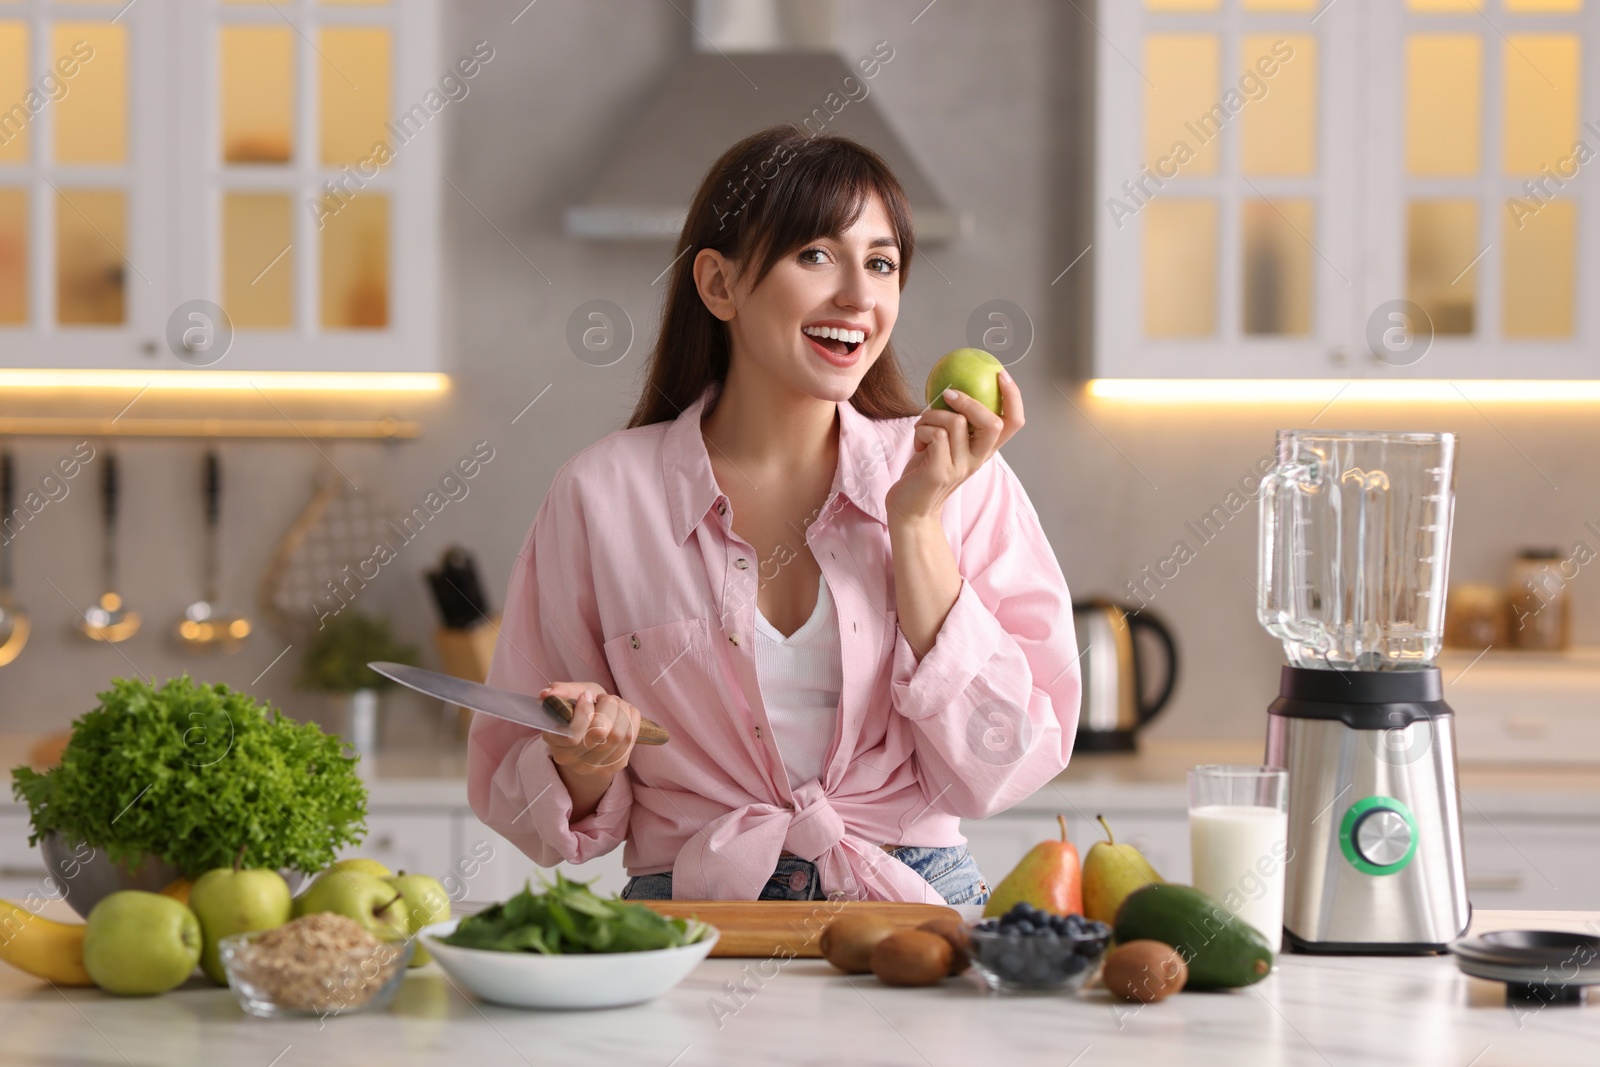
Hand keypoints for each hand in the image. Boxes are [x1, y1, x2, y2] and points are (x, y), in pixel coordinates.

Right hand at [537, 681, 640, 777]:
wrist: (594, 732)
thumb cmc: (581, 711)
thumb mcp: (571, 697)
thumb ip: (561, 692)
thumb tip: (546, 694)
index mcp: (556, 743)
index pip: (572, 735)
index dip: (583, 712)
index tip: (586, 695)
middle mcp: (573, 761)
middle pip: (600, 733)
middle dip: (608, 707)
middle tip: (605, 697)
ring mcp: (594, 767)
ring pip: (618, 736)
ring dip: (622, 711)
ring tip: (617, 702)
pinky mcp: (615, 766)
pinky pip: (630, 740)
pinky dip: (632, 719)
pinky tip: (626, 711)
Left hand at [885, 370, 1024, 523]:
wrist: (910, 509)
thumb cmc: (924, 471)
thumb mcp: (947, 444)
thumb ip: (955, 423)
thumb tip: (952, 386)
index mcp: (984, 450)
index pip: (1013, 423)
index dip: (1013, 398)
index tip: (1001, 375)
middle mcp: (978, 459)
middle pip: (993, 423)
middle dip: (970, 402)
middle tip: (949, 394)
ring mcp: (961, 466)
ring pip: (956, 422)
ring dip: (932, 414)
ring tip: (922, 424)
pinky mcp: (941, 471)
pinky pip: (935, 434)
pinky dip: (921, 429)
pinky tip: (918, 441)